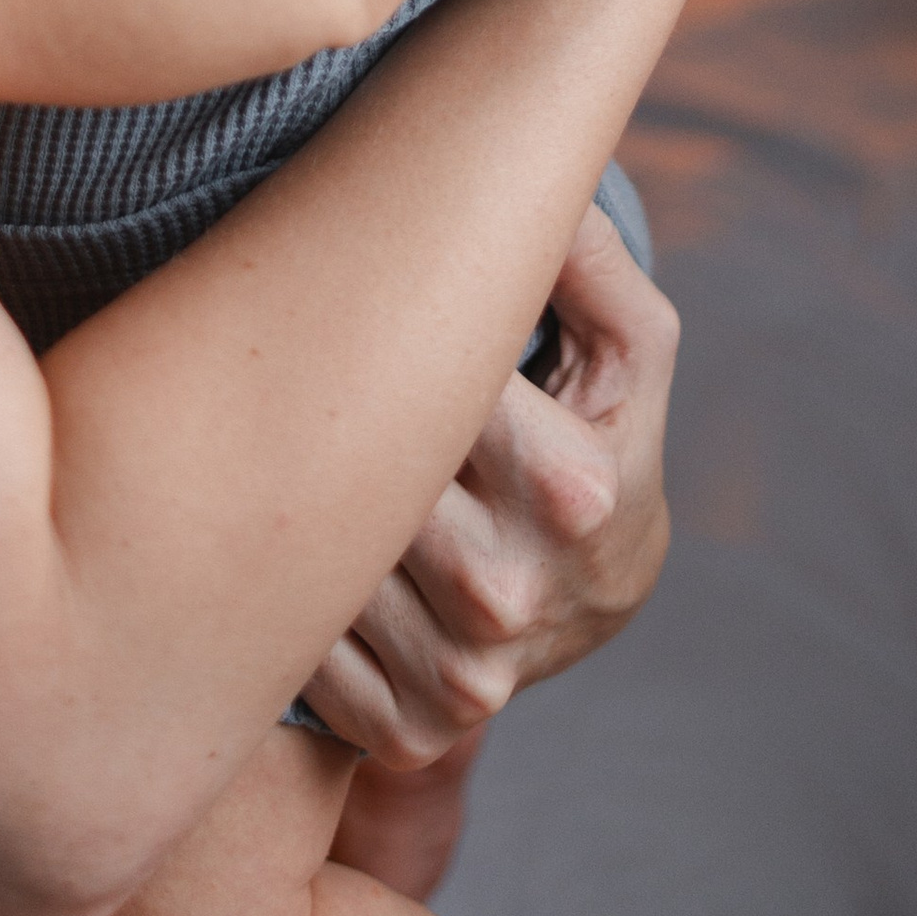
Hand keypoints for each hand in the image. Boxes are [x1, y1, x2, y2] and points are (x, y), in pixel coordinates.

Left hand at [298, 202, 677, 771]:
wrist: (598, 602)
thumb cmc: (599, 438)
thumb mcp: (626, 345)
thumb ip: (589, 258)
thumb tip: (534, 185)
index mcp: (570, 488)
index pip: (427, 385)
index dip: (380, 339)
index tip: (348, 311)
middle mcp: (509, 593)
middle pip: (355, 469)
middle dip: (325, 418)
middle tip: (300, 375)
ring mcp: (456, 677)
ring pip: (310, 551)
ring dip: (296, 500)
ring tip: (310, 459)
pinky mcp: (402, 730)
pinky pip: (296, 640)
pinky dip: (290, 591)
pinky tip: (310, 552)